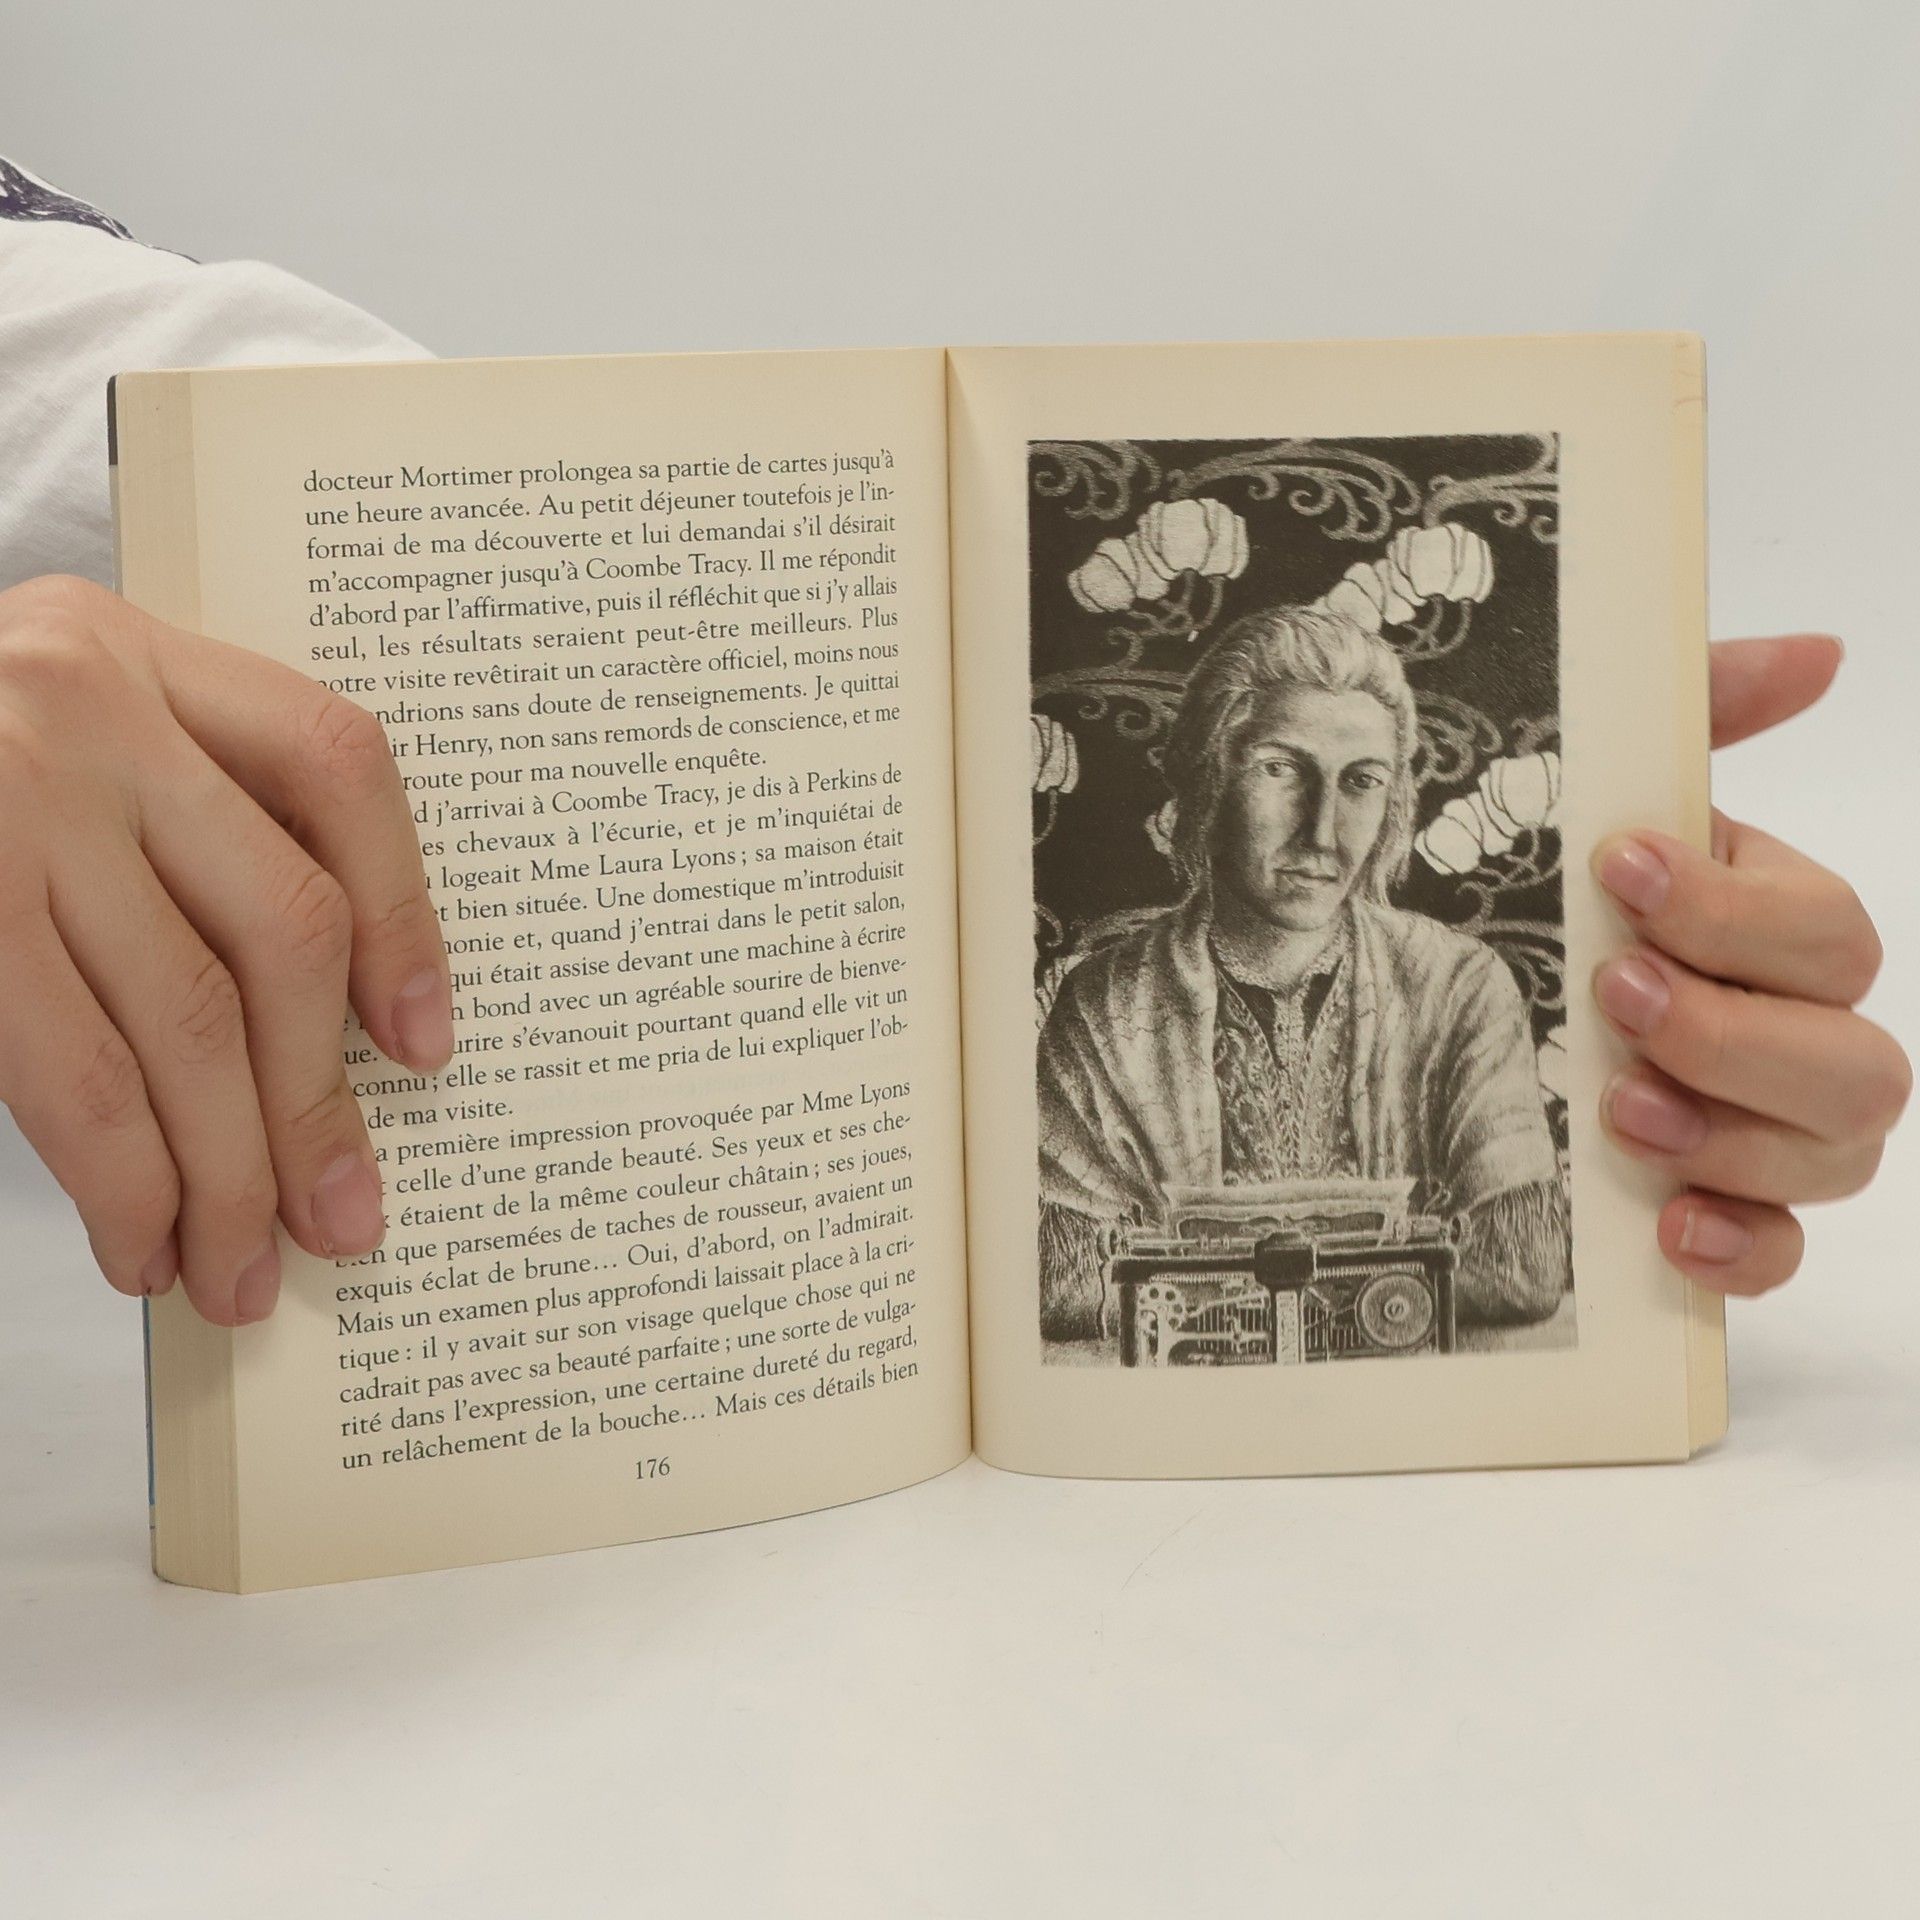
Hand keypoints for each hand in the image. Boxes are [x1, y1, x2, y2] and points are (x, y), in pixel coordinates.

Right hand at [0, 575, 453, 1325]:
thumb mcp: (46, 735)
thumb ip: (169, 820)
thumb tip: (313, 1035)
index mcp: (135, 654)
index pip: (335, 766)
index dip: (404, 914)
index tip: (424, 1045)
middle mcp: (83, 708)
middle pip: (283, 924)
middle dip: (317, 1100)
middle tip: (341, 1217)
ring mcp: (6, 801)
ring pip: (189, 1018)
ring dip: (230, 1172)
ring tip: (240, 1268)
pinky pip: (79, 1071)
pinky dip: (125, 1177)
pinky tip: (143, 1236)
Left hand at [1591, 634, 1910, 1295]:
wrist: (1481, 996)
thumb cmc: (1570, 887)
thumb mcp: (1611, 782)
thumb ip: (1708, 705)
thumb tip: (1821, 651)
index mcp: (1778, 924)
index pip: (1826, 930)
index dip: (1733, 909)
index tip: (1619, 871)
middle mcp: (1803, 1028)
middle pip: (1852, 1057)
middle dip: (1732, 1033)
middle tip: (1616, 997)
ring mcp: (1779, 1128)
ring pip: (1837, 1152)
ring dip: (1731, 1135)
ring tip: (1621, 1110)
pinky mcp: (1732, 1206)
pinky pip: (1783, 1250)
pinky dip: (1743, 1246)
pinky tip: (1673, 1228)